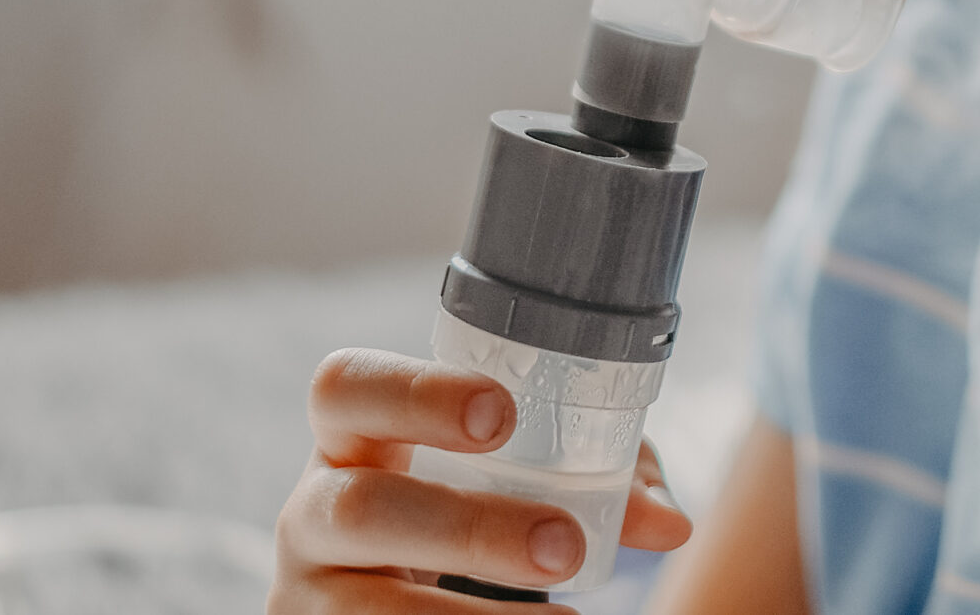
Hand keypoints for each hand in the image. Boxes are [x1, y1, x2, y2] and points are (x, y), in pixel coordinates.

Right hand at [271, 347, 691, 609]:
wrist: (409, 603)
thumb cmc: (468, 517)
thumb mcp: (515, 486)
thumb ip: (594, 481)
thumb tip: (666, 521)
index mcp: (355, 440)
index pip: (345, 387)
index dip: (414, 393)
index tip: (502, 415)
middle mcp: (314, 511)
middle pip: (358, 508)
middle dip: (467, 528)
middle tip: (563, 546)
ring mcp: (312, 591)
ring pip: (365, 606)